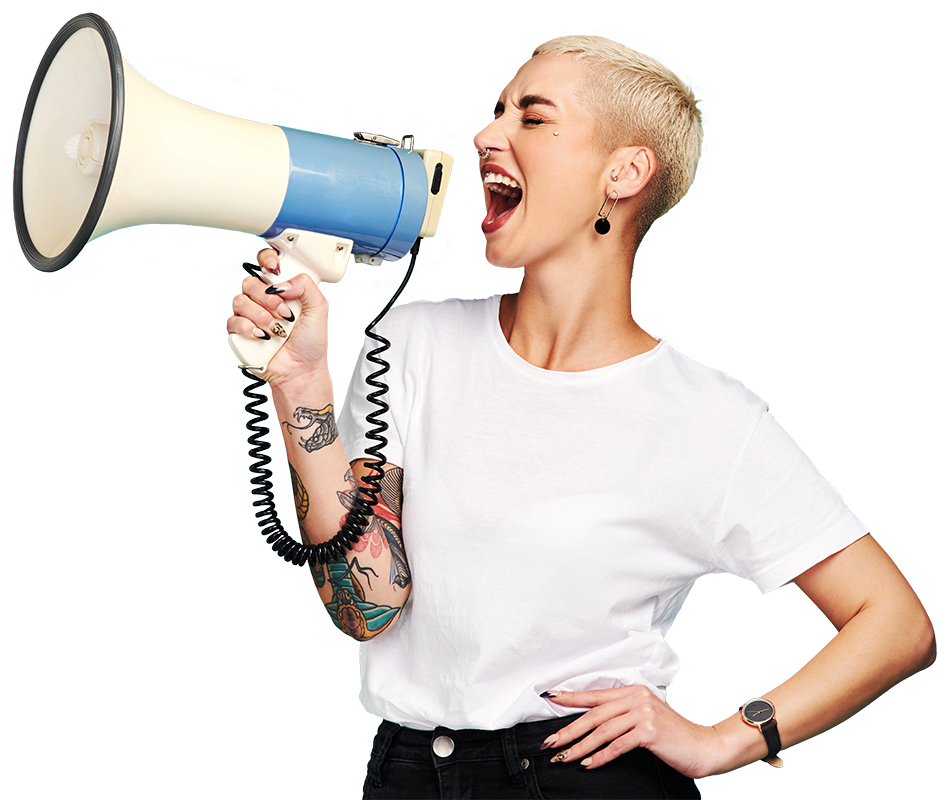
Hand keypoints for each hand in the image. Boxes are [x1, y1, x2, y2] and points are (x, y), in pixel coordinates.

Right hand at [227, 249, 330, 388]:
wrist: (300, 370)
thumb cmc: (310, 342)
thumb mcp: (319, 309)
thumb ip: (306, 285)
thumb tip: (281, 282)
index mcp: (281, 289)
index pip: (265, 263)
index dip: (266, 259)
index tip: (274, 269)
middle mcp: (263, 299)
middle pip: (249, 282)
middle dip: (268, 299)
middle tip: (285, 314)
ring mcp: (249, 315)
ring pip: (239, 300)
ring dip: (261, 316)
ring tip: (277, 330)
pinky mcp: (239, 332)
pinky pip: (233, 321)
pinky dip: (249, 329)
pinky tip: (263, 337)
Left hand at [541, 686, 719, 779]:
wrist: (703, 747)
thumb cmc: (673, 736)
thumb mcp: (645, 718)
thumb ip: (622, 715)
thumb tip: (591, 724)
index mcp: (633, 691)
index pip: (595, 694)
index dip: (571, 697)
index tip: (550, 697)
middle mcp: (637, 698)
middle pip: (594, 714)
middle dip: (569, 729)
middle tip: (551, 742)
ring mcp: (643, 713)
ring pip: (603, 731)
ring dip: (581, 746)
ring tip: (565, 757)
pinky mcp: (649, 731)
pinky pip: (617, 745)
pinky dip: (601, 756)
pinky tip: (589, 764)